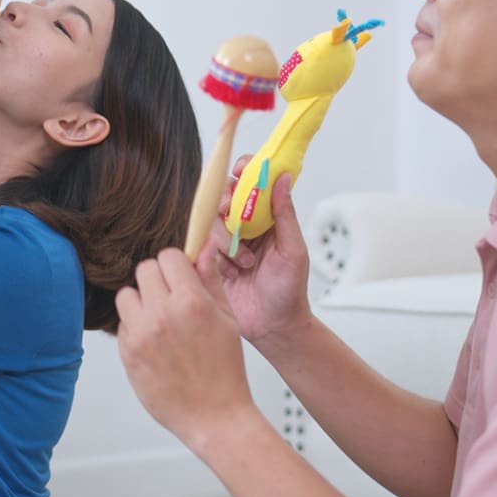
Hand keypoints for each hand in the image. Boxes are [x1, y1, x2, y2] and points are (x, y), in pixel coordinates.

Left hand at [116, 248, 258, 448]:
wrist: (214, 416)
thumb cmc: (225, 371)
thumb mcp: (227, 319)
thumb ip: (211, 280)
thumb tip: (204, 248)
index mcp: (192, 302)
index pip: (169, 256)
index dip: (176, 264)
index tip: (180, 275)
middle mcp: (163, 314)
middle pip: (144, 270)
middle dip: (158, 279)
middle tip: (170, 298)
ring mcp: (141, 334)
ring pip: (126, 295)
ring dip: (140, 302)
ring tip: (159, 321)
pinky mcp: (127, 353)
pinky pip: (122, 325)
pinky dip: (134, 329)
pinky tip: (154, 344)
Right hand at [206, 161, 310, 345]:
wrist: (273, 327)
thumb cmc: (289, 292)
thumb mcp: (293, 250)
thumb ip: (285, 214)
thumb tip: (283, 177)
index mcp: (269, 219)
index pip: (255, 184)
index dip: (246, 171)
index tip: (241, 170)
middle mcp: (248, 228)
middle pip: (227, 197)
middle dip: (228, 203)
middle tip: (233, 215)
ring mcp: (228, 244)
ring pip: (213, 221)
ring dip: (226, 239)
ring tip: (245, 263)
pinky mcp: (213, 261)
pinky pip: (203, 246)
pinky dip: (214, 255)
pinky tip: (229, 271)